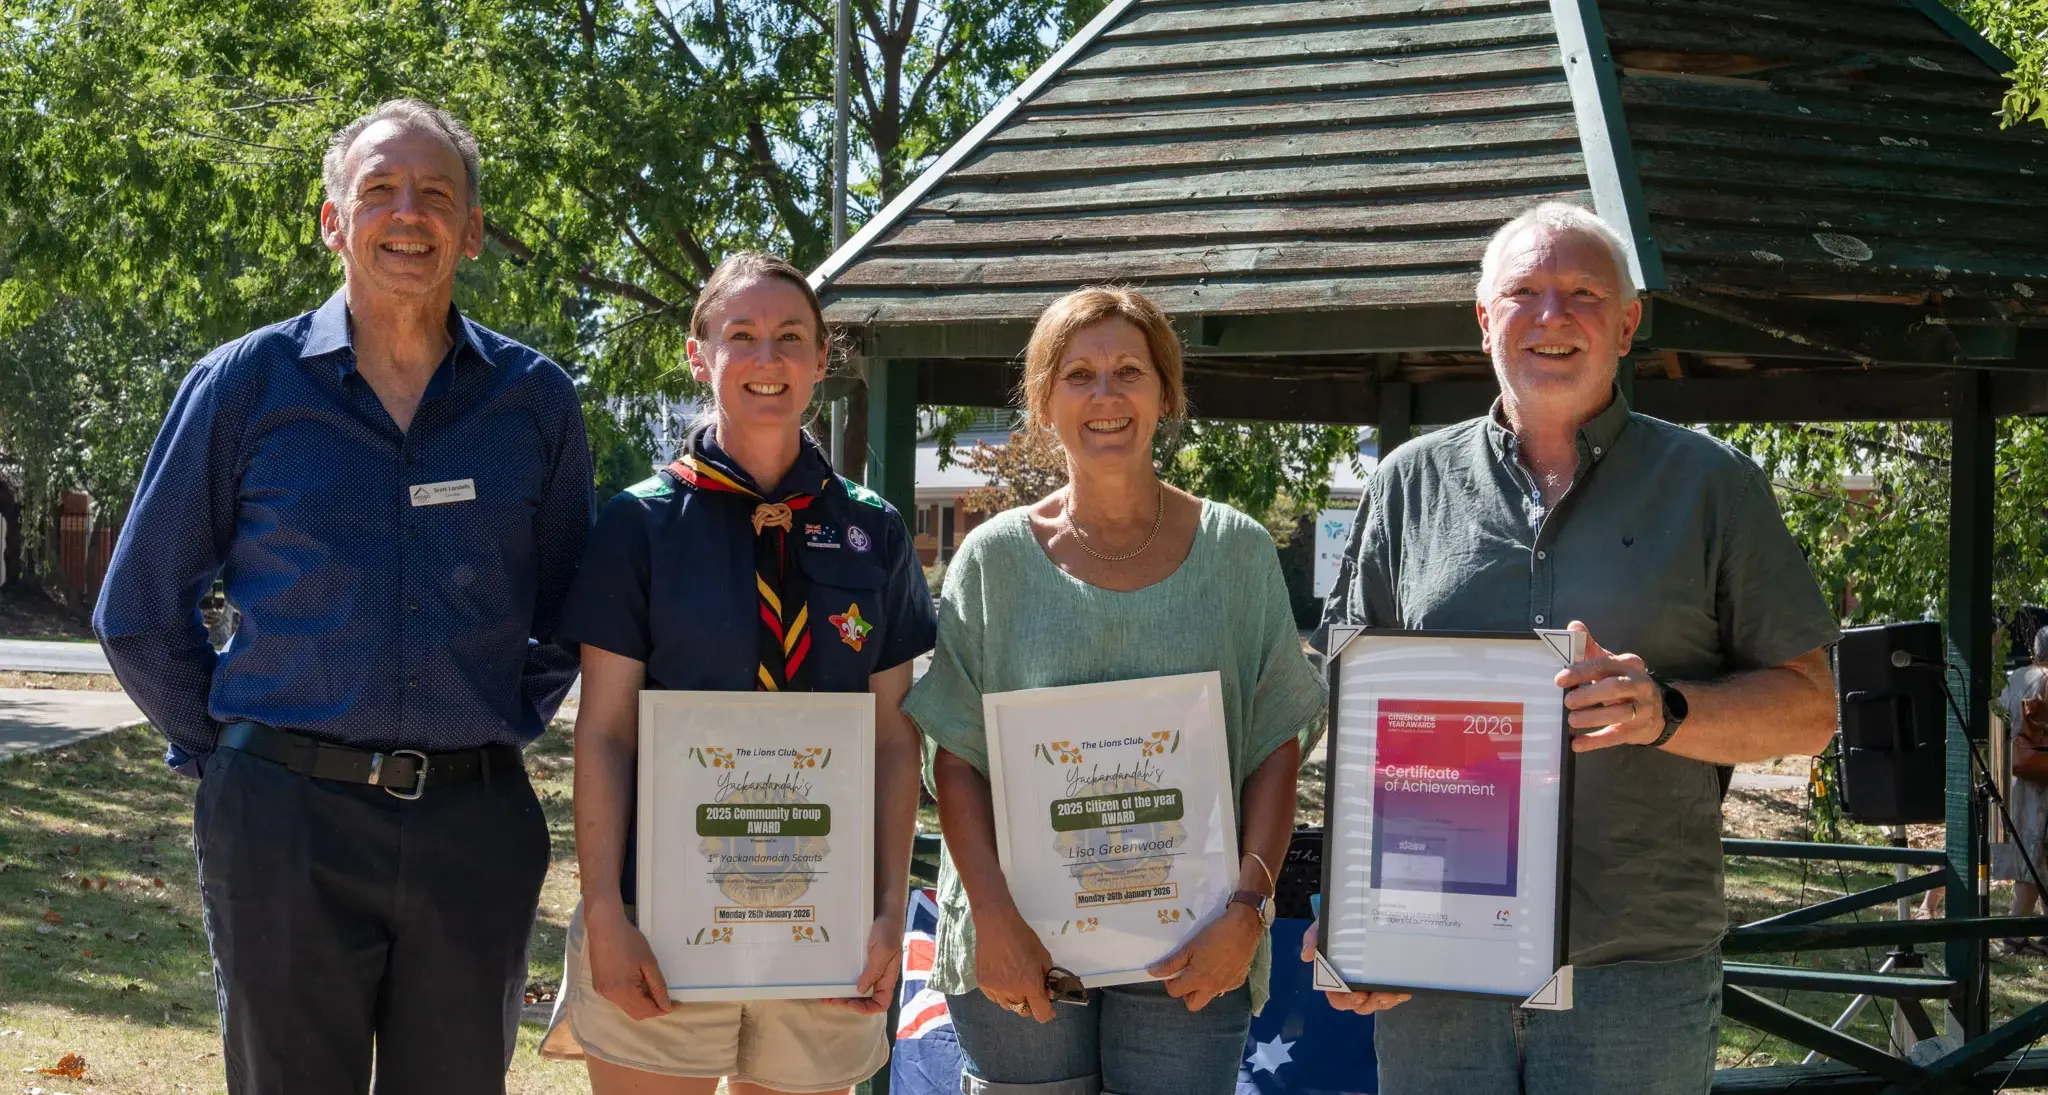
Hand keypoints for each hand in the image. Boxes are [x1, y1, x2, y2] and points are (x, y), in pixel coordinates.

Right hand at [584, 904, 672, 1020]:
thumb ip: (658, 987)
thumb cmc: (629, 941)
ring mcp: (602, 992)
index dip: (663, 1009)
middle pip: (636, 1014)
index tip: (676, 1003)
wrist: (604, 926)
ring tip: (652, 989)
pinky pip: (618, 999)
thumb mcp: (649, 963)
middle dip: (652, 1009)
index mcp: (623, 991)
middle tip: (666, 998)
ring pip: (626, 1007)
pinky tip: (637, 984)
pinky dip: (630, 997)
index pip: (647, 1011)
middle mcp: (610, 996)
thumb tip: (666, 1006)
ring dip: (641, 1003)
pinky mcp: (598, 986)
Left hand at [827, 911, 904, 1013]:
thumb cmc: (888, 930)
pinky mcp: (861, 959)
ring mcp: (869, 968)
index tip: (850, 1003)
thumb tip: (860, 990)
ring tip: (826, 993)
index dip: (866, 1009)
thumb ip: (874, 971)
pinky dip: (841, 979)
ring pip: (856, 988)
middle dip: (847, 1001)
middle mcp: (878, 976)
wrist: (884, 909)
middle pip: (864, 999)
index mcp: (887, 978)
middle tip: (830, 999)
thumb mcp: (883, 951)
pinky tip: (831, 978)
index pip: (881, 1003)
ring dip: (841, 993)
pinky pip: (851, 974)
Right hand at [973, 906, 1055, 1022]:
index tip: (1049, 1008)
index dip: (1047, 1013)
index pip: (1041, 1014)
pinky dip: (1001, 993)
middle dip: (1030, 1004)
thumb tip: (1048, 991)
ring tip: (1015, 983)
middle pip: (1023, 1011)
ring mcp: (995, 989)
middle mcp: (1012, 992)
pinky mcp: (982, 984)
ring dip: (1015, 999)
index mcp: (1030, 985)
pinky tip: (1002, 979)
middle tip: (1031, 990)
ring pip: (1008, 1005)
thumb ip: (1047, 976)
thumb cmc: (1023, 937)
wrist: (996, 925)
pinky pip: (994, 997)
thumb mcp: (1043, 955)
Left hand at [1149, 904, 1260, 1011]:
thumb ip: (1172, 963)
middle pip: (1193, 1004)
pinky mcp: (1239, 981)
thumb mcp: (1189, 947)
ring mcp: (1227, 986)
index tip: (1173, 970)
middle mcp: (1212, 988)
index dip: (1170, 983)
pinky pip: (1223, 987)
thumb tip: (1153, 973)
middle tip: (1187, 975)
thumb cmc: (1214, 935)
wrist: (1244, 927)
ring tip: (1204, 967)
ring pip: (1209, 996)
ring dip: (1202, 987)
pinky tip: (1221, 964)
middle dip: (1186, 993)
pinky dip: (1218, 980)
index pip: (1176, 993)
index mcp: (1198, 980)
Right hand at [1298, 919, 1409, 1015]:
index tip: (1357, 995)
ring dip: (1387, 1002)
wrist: (1359, 912)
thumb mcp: (1324, 927)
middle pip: (1360, 1005)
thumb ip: (1314, 938)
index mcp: (1336, 977)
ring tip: (1395, 994)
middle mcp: (1354, 984)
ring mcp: (1372, 982)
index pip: (1338, 997)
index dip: (1346, 1000)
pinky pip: (1393, 993)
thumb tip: (1306, 955)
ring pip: (1378, 1002)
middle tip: (1380, 996)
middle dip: (1370, 1004)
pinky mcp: (1387, 978)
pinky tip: (1405, 990)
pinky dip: (1399, 994)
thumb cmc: (1338, 925)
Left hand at [1555, 620, 1663, 751]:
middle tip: (1567, 701)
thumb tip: (1573, 626)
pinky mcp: (1637, 731)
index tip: (1559, 679)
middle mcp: (1639, 685)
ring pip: (1618, 714)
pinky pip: (1615, 736)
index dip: (1581, 671)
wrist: (1658, 710)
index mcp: (1629, 665)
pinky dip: (1595, 741)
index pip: (1604, 665)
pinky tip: (1576, 744)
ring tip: (1571, 720)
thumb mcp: (1610, 663)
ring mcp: (1641, 709)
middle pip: (1615, 688)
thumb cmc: (1623, 682)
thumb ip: (1589, 648)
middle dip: (1589, 694)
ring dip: (1592, 717)